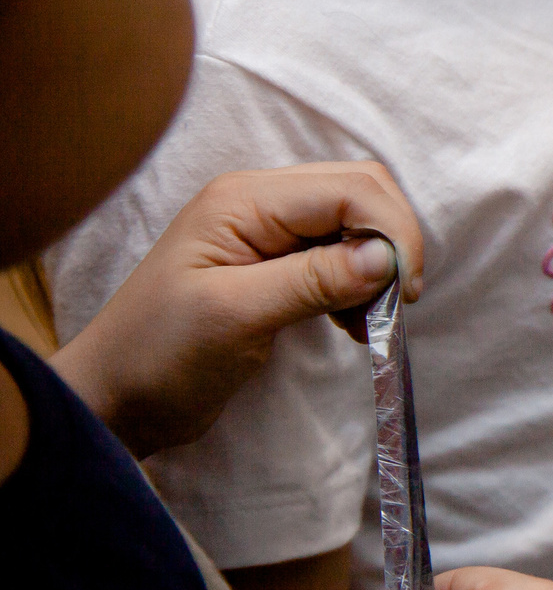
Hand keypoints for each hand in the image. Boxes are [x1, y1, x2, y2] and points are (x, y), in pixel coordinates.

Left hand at [53, 163, 423, 457]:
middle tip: (396, 304)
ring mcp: (267, 232)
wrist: (112, 401)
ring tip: (369, 321)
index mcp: (244, 200)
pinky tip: (353, 322)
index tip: (403, 295)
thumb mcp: (235, 316)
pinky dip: (361, 284)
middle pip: (360, 191)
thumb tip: (386, 259)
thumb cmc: (158, 356)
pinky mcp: (276, 265)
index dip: (391, 233)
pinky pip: (340, 254)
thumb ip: (312, 280)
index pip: (350, 188)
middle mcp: (259, 203)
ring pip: (356, 222)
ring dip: (379, 266)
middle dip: (390, 242)